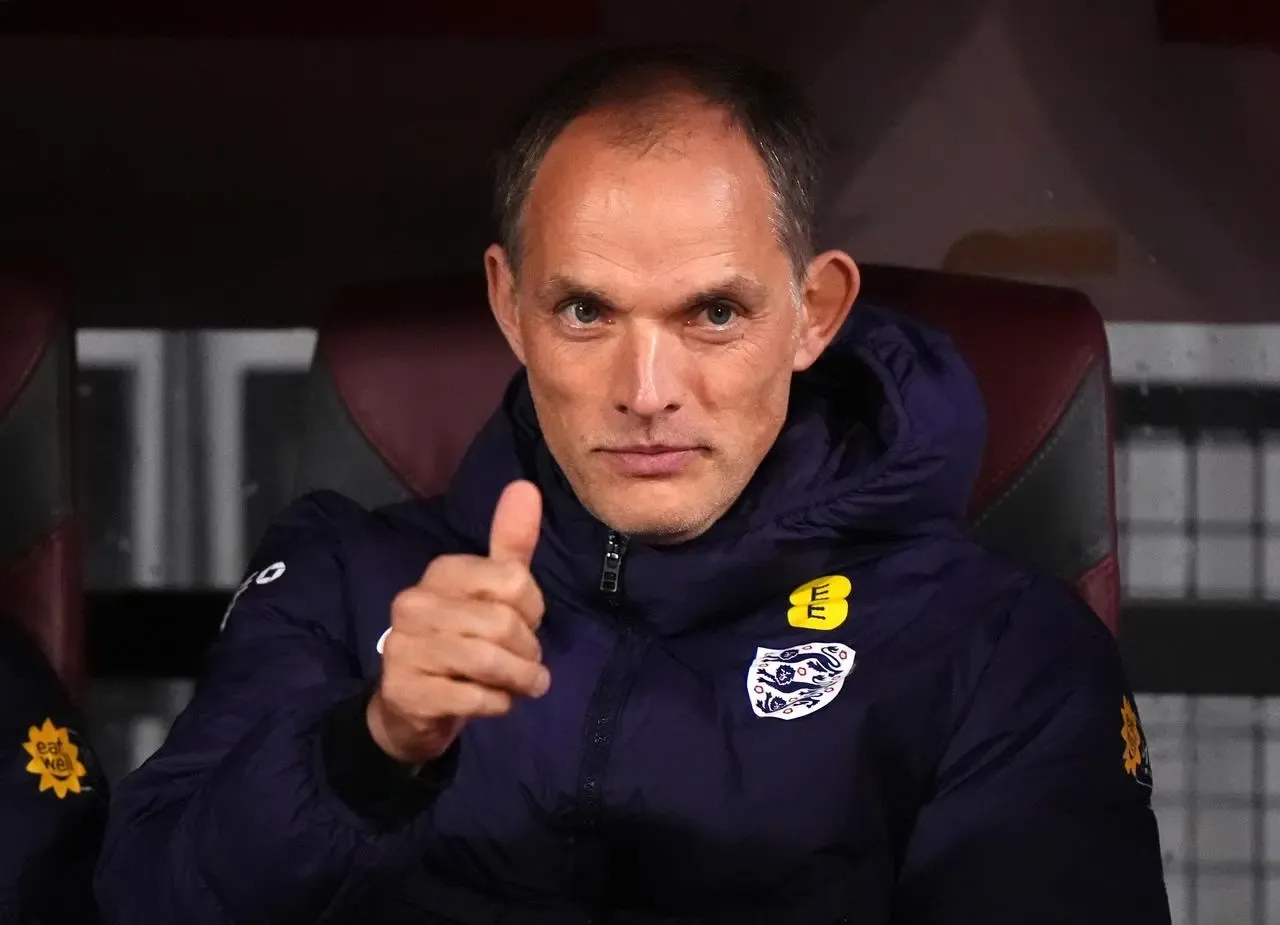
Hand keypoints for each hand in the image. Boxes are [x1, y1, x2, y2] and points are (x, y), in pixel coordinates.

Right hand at [367, 480, 548, 764]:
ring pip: (488, 661)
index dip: (533, 608)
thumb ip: (511, 543)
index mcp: (441, 572)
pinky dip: (498, 704)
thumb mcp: (491, 591)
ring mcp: (405, 648)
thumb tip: (525, 486)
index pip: (513, 580)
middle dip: (528, 651)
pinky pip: (473, 697)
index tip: (527, 622)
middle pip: (502, 624)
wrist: (413, 706)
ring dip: (519, 680)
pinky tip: (495, 702)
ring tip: (524, 685)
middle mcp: (415, 603)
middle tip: (529, 665)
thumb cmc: (462, 639)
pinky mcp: (406, 691)